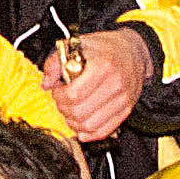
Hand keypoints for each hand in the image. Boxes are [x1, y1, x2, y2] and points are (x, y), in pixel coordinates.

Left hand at [45, 27, 153, 141]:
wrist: (133, 50)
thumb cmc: (104, 47)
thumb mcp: (76, 45)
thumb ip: (55, 63)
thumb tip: (46, 84)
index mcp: (103, 66)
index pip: (73, 94)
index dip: (59, 96)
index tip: (58, 89)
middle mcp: (115, 84)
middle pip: (80, 112)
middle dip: (64, 109)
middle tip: (63, 100)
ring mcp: (123, 99)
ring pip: (90, 125)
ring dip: (74, 122)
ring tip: (71, 110)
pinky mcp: (127, 110)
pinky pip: (104, 131)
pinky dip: (88, 133)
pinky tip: (81, 124)